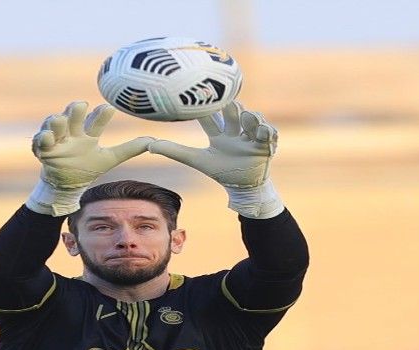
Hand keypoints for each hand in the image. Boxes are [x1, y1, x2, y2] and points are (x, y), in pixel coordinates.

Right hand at [26, 102, 150, 215]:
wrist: (66, 184)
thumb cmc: (87, 166)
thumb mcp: (109, 159)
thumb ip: (129, 149)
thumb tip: (153, 142)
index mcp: (88, 133)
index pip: (96, 121)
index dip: (101, 115)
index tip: (109, 109)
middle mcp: (72, 132)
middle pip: (73, 116)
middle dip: (76, 109)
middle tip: (80, 105)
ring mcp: (57, 139)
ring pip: (55, 124)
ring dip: (57, 121)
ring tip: (60, 119)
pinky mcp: (43, 149)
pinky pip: (41, 141)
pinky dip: (43, 138)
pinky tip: (47, 137)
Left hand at [147, 102, 283, 217]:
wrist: (244, 188)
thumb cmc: (221, 172)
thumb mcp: (197, 160)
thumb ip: (174, 151)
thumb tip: (149, 145)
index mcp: (219, 133)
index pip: (210, 116)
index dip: (206, 105)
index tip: (202, 92)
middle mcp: (234, 131)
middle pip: (233, 113)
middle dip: (232, 107)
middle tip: (230, 103)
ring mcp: (250, 137)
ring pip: (252, 119)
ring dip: (251, 118)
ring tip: (249, 120)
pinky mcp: (265, 144)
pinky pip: (269, 133)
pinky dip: (268, 130)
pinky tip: (264, 131)